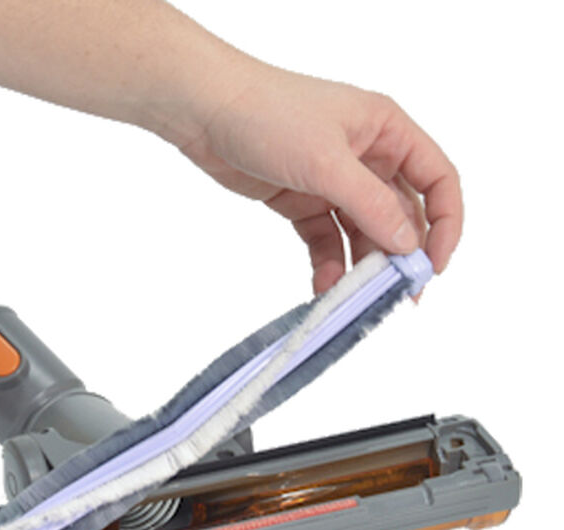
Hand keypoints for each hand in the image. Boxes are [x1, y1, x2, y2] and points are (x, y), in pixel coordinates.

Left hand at [177, 61, 461, 293]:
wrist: (205, 112)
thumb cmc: (268, 114)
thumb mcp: (328, 162)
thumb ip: (371, 205)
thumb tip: (408, 243)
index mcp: (387, 131)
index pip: (436, 180)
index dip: (445, 223)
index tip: (434, 263)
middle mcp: (367, 156)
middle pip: (400, 214)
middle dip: (401, 254)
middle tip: (398, 294)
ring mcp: (334, 182)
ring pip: (362, 233)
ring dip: (362, 265)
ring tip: (357, 297)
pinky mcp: (303, 202)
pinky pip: (326, 241)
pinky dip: (328, 264)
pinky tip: (325, 286)